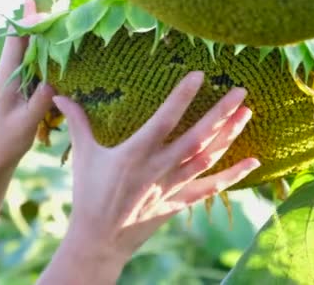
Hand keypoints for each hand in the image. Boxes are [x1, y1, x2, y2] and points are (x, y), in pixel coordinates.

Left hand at [0, 0, 54, 168]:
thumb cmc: (7, 139)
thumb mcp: (25, 122)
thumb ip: (39, 102)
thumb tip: (54, 81)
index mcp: (8, 76)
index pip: (16, 41)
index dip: (27, 22)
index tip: (40, 7)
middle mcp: (11, 72)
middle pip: (23, 38)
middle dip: (35, 20)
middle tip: (48, 0)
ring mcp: (18, 78)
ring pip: (29, 49)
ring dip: (41, 33)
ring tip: (55, 16)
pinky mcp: (25, 86)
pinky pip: (36, 63)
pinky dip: (46, 51)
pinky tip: (58, 47)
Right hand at [52, 71, 260, 273]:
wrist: (100, 239)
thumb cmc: (89, 193)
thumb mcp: (83, 154)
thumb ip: (77, 122)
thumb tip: (60, 94)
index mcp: (136, 153)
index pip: (165, 119)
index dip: (182, 97)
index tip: (200, 75)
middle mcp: (159, 168)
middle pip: (197, 138)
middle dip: (221, 113)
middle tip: (240, 91)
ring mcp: (172, 186)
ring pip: (208, 158)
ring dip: (229, 136)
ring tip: (247, 112)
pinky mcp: (179, 201)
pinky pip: (211, 188)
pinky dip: (233, 175)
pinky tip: (253, 161)